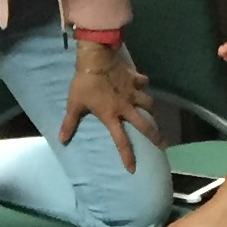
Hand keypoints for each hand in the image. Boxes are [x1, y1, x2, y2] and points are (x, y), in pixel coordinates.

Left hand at [56, 39, 158, 175]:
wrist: (95, 59)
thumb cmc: (84, 83)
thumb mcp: (74, 104)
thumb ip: (69, 123)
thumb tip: (62, 139)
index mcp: (111, 115)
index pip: (121, 141)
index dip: (127, 156)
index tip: (133, 168)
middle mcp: (126, 107)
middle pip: (145, 125)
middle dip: (156, 136)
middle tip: (164, 144)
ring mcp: (132, 92)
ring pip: (149, 103)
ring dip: (151, 108)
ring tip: (151, 112)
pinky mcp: (135, 78)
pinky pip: (144, 82)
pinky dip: (144, 84)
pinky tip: (142, 84)